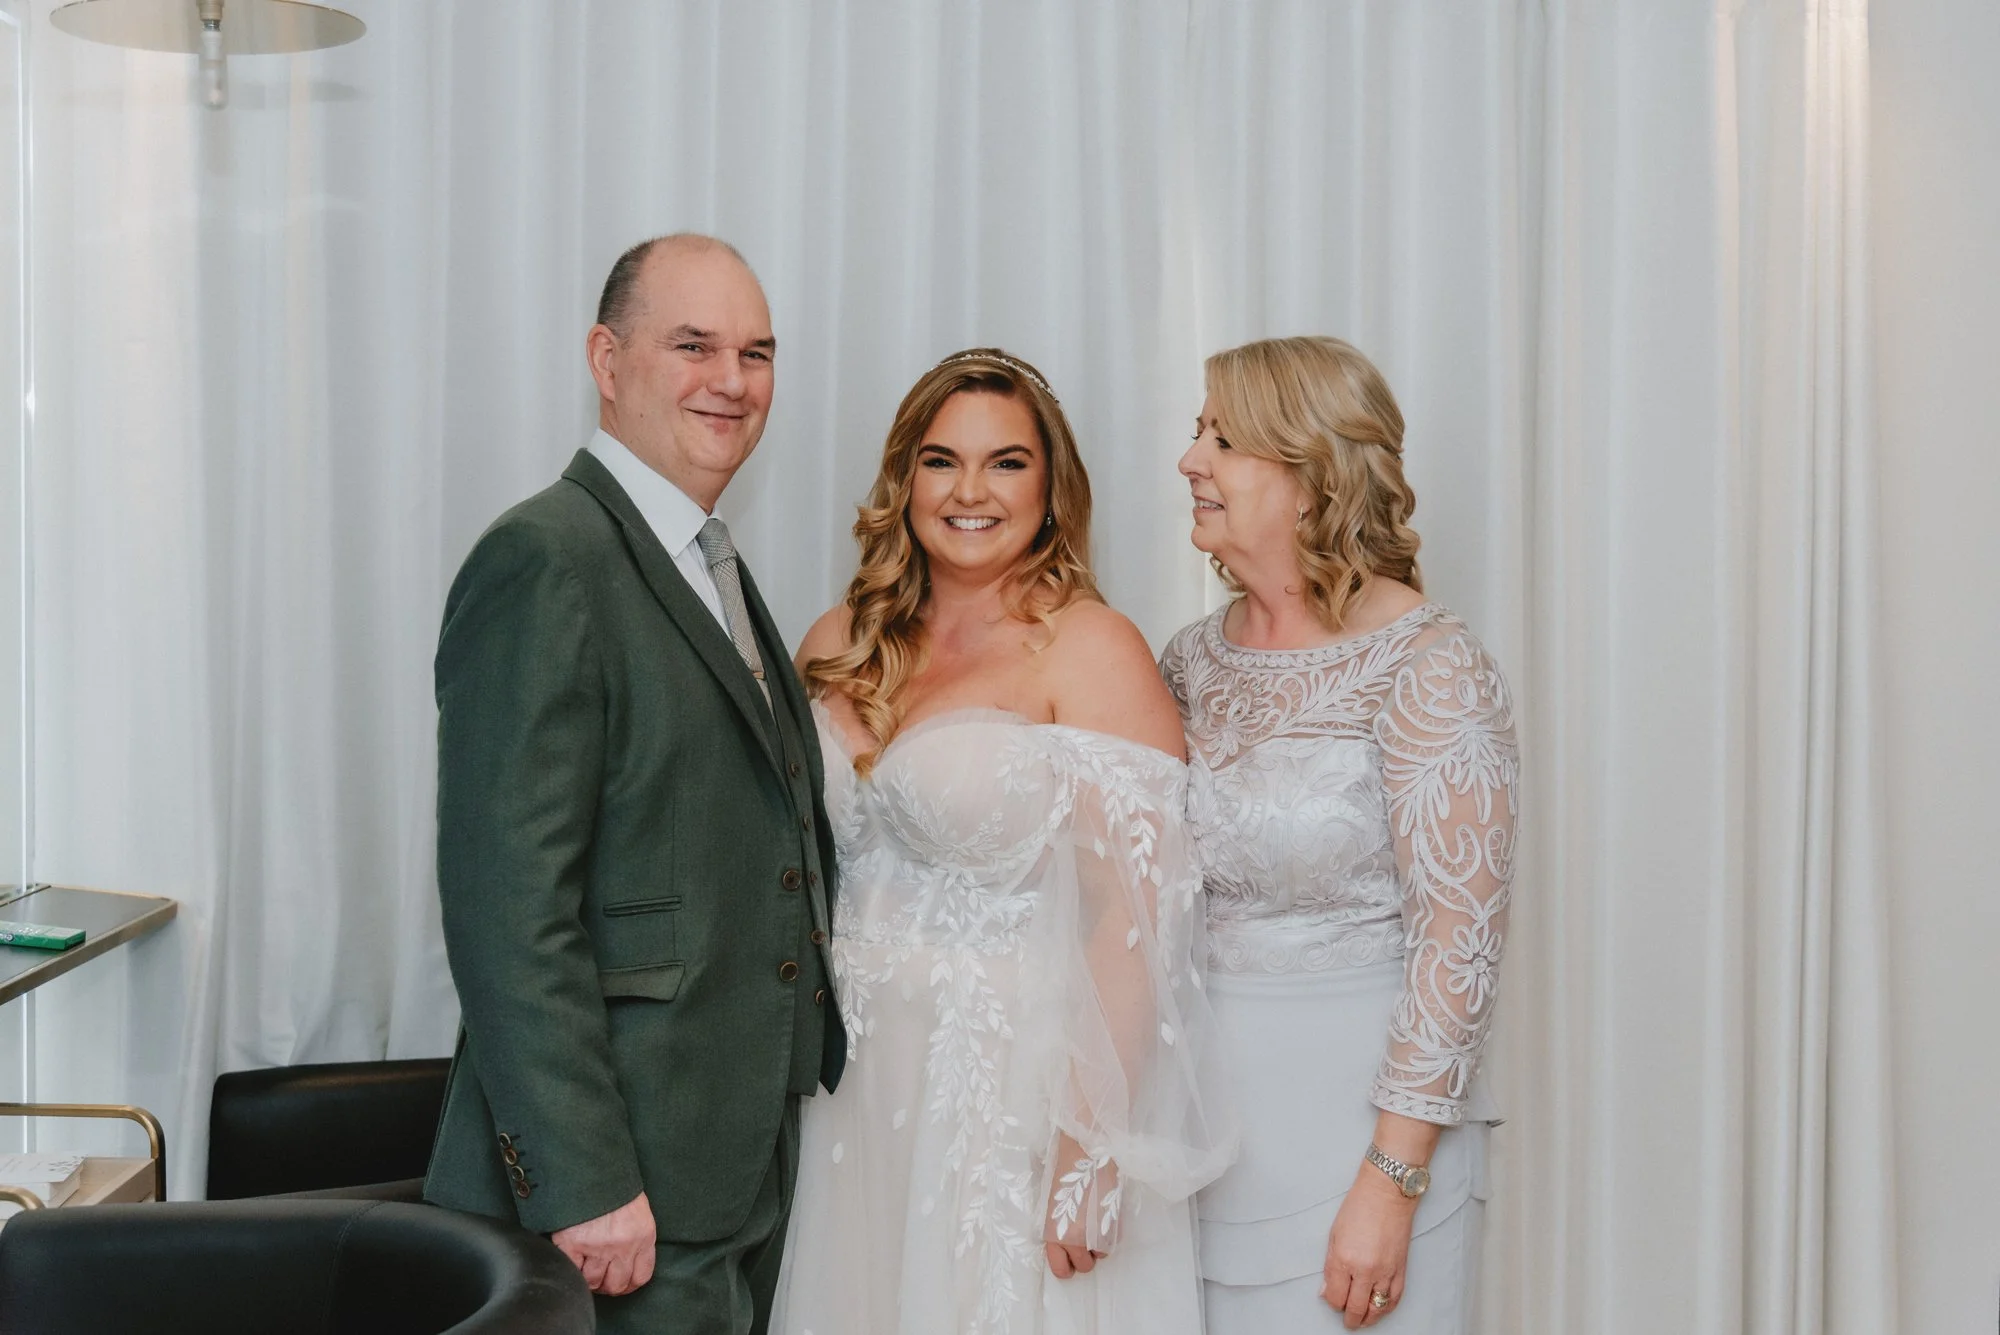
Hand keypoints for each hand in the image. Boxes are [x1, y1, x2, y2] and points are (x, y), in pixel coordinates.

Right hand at [551, 1192, 655, 1295]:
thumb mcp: (637, 1208)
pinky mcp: (573, 1243)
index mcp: (643, 1235)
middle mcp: (623, 1245)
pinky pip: (572, 1271)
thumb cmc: (613, 1184)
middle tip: (599, 1276)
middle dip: (607, 1284)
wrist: (591, 1165)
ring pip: (593, 1282)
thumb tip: (625, 1260)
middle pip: (617, 1285)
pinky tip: (572, 1258)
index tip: (620, 1280)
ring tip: (584, 1266)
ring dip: (588, 1278)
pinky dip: (571, 1268)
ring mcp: (598, 1246)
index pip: (641, 1276)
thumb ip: (635, 1235)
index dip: (628, 1283)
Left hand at [1042, 1132, 1115, 1279]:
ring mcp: (1096, 1230)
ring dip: (1098, 1246)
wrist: (1086, 1146)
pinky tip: (1103, 1218)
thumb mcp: (1052, 1199)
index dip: (1064, 1266)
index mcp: (1054, 1231)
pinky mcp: (1114, 1220)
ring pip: (1101, 1256)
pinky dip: (1110, 1234)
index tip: (1067, 1260)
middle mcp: (1075, 1236)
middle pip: (1084, 1266)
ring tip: (1093, 1226)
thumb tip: (1061, 1234)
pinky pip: (1114, 1240)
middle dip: (1083, 1257)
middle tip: (1082, 1240)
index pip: (1059, 1267)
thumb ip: (1056, 1223)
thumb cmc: (1064, 1166)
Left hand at [1321, 1165, 1416, 1327]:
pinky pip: (1394, 1299)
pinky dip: (1386, 1309)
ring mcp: (1385, 1271)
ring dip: (1367, 1318)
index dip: (1332, 1302)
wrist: (1387, 1193)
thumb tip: (1327, 1290)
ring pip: (1376, 1309)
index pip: (1336, 1296)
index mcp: (1344, 1259)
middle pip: (1355, 1307)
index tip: (1331, 1299)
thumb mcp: (1334, 1234)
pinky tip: (1380, 1310)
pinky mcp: (1400, 1270)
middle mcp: (1365, 1269)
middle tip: (1346, 1320)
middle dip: (1349, 1317)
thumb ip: (1331, 1266)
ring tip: (1361, 1320)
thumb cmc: (1359, 1207)